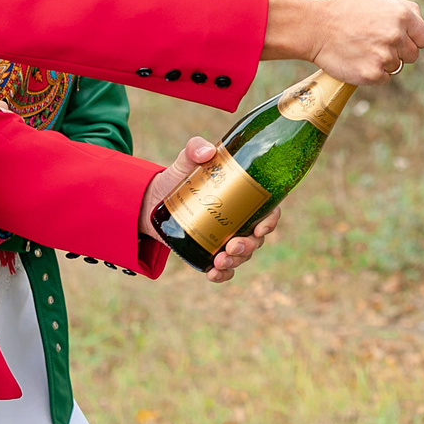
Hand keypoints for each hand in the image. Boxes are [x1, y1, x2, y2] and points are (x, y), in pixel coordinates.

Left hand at [138, 138, 282, 282]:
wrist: (152, 200)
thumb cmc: (177, 178)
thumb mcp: (185, 160)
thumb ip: (194, 148)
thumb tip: (207, 152)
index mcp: (243, 199)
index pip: (269, 211)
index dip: (270, 221)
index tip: (260, 228)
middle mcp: (240, 221)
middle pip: (256, 239)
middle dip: (249, 247)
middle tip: (232, 246)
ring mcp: (225, 239)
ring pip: (242, 256)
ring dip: (236, 261)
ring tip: (219, 261)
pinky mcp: (209, 253)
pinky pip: (224, 269)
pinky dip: (222, 275)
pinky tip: (212, 274)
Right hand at [264, 0, 423, 85]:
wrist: (315, 27)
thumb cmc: (346, 10)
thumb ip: (404, 9)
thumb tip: (420, 23)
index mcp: (401, 16)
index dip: (412, 40)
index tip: (400, 41)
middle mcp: (396, 36)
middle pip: (412, 55)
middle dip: (398, 52)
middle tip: (375, 44)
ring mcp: (385, 57)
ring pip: (397, 67)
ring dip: (383, 62)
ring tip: (362, 49)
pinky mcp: (372, 74)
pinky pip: (384, 79)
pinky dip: (373, 73)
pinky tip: (358, 60)